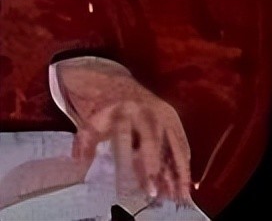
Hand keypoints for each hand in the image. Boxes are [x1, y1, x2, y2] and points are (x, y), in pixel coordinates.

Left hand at [54, 57, 192, 205]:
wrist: (115, 82)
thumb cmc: (102, 106)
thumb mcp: (89, 121)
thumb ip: (85, 141)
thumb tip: (80, 160)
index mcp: (124, 111)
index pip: (128, 140)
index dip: (131, 162)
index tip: (137, 185)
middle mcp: (147, 112)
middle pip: (155, 143)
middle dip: (159, 170)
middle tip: (162, 194)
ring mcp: (163, 113)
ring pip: (173, 142)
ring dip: (179, 169)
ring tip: (183, 192)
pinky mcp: (172, 116)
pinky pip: (181, 139)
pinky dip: (185, 159)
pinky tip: (188, 177)